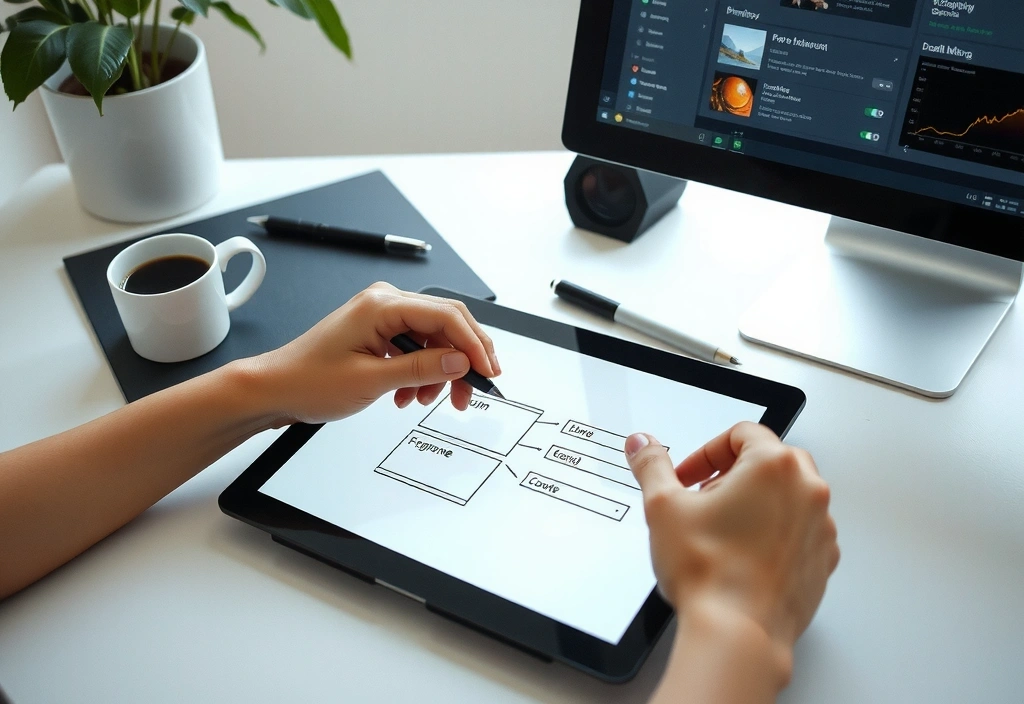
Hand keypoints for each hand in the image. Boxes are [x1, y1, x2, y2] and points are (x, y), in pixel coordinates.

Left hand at [246, 282, 499, 425]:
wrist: (276, 388)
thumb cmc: (309, 380)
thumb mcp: (372, 380)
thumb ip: (422, 368)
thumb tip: (460, 361)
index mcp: (382, 304)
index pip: (447, 316)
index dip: (474, 344)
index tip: (487, 372)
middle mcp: (384, 301)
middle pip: (446, 323)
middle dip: (463, 359)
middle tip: (474, 389)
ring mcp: (382, 315)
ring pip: (433, 339)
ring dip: (438, 371)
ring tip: (429, 400)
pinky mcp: (379, 330)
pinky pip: (416, 347)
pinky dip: (421, 372)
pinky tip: (409, 395)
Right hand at [624, 422, 838, 677]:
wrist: (737, 634)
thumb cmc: (710, 573)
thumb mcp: (663, 507)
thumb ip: (652, 465)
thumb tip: (642, 444)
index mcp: (774, 466)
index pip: (742, 433)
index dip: (706, 452)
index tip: (688, 476)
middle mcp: (807, 491)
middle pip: (769, 460)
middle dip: (732, 475)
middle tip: (703, 500)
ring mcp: (821, 528)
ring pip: (787, 496)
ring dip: (755, 503)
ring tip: (721, 531)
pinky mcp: (823, 561)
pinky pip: (800, 531)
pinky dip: (775, 534)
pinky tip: (743, 556)